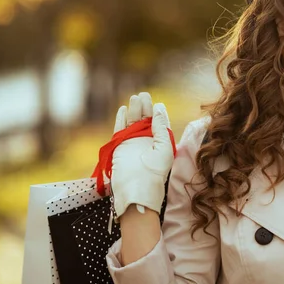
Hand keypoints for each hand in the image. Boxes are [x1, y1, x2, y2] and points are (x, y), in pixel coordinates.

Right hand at [111, 92, 173, 217]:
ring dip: (134, 110)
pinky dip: (121, 119)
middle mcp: (147, 142)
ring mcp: (133, 143)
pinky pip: (120, 129)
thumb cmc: (155, 171)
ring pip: (133, 122)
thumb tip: (158, 107)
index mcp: (160, 143)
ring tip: (136, 98)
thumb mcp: (164, 147)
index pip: (159, 123)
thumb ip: (161, 127)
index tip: (157, 104)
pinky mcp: (120, 145)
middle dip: (145, 107)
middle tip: (144, 95)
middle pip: (145, 120)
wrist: (137, 188)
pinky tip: (123, 109)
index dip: (158, 113)